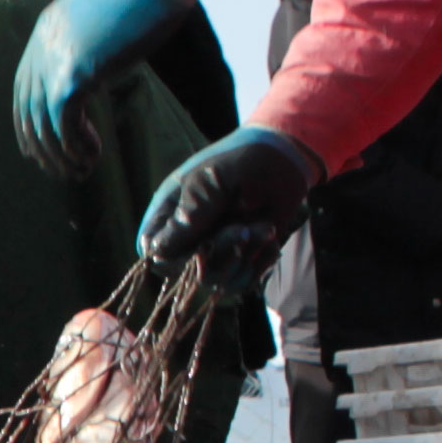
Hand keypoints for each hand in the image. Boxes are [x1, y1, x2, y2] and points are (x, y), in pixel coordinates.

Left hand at [10, 0, 186, 174]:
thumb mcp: (102, 19)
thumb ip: (88, 45)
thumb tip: (92, 71)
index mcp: (44, 33)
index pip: (23, 89)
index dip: (29, 123)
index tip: (41, 148)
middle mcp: (41, 49)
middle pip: (27, 111)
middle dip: (41, 147)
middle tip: (61, 170)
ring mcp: (53, 62)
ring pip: (44, 124)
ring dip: (61, 154)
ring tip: (80, 170)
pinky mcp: (74, 76)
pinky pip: (64, 125)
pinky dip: (76, 146)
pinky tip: (92, 156)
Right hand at [136, 130, 316, 277]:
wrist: (287, 159)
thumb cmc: (244, 160)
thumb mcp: (211, 181)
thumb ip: (188, 214)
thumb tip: (156, 250)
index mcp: (170, 213)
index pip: (155, 252)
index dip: (173, 258)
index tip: (202, 246)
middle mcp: (189, 236)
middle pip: (188, 271)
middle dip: (220, 252)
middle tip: (245, 229)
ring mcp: (215, 250)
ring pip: (216, 280)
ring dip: (244, 257)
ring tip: (265, 228)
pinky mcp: (239, 260)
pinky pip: (241, 283)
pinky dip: (259, 265)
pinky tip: (270, 242)